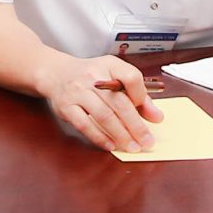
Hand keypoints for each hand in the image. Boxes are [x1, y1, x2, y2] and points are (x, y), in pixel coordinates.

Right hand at [44, 54, 162, 152]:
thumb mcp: (113, 75)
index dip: (142, 96)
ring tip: (132, 146)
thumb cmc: (90, 76)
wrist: (55, 73)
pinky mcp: (66, 107)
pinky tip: (111, 145)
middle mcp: (93, 77)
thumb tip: (156, 116)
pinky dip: (99, 137)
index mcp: (109, 65)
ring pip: (104, 115)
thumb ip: (136, 94)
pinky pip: (85, 125)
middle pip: (119, 102)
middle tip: (147, 141)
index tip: (148, 113)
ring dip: (120, 134)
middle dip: (136, 125)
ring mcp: (78, 92)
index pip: (130, 77)